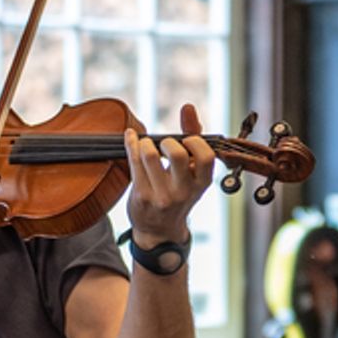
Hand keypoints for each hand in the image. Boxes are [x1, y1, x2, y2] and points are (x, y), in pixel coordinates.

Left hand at [123, 103, 215, 247]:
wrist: (159, 230)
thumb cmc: (177, 192)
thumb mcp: (192, 172)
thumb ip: (193, 138)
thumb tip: (188, 107)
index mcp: (202, 183)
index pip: (206, 157)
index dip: (194, 142)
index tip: (186, 141)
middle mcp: (184, 191)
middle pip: (178, 154)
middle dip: (168, 142)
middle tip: (164, 146)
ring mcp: (162, 196)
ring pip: (150, 155)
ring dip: (145, 143)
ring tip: (146, 146)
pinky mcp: (142, 196)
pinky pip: (133, 162)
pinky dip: (131, 143)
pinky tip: (131, 138)